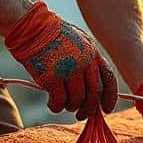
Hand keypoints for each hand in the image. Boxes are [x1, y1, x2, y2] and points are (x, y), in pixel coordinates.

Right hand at [5, 1, 116, 118]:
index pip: (109, 79)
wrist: (32, 27)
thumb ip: (87, 61)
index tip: (106, 109)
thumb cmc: (52, 35)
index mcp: (93, 52)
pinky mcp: (52, 77)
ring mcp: (69, 70)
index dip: (110, 97)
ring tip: (63, 104)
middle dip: (89, 109)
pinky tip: (52, 103)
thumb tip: (92, 89)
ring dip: (71, 107)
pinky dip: (55, 106)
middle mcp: (84, 61)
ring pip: (77, 100)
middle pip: (94, 94)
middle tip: (81, 115)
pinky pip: (59, 101)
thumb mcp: (78, 42)